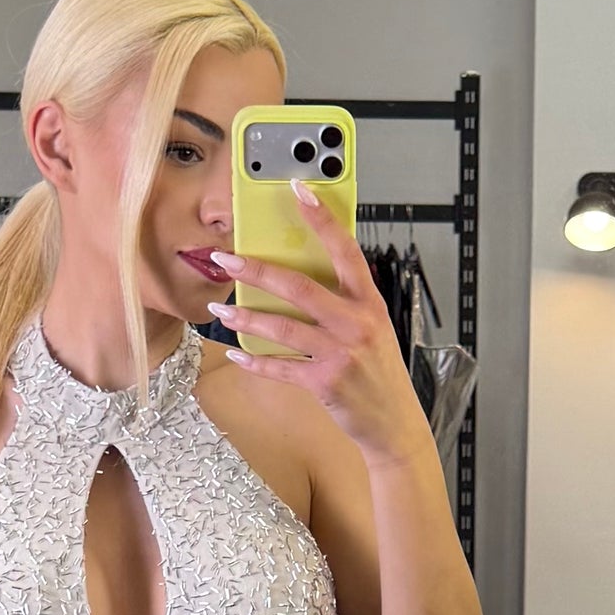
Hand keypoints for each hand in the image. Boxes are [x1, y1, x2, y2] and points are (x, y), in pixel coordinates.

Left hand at [208, 184, 430, 466]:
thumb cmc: (380, 375)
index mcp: (369, 302)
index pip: (345, 250)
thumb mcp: (374, 329)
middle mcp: (356, 323)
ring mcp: (340, 353)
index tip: (299, 190)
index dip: (322, 219)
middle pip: (299, 286)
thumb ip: (346, 304)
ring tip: (220, 309)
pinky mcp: (325, 382)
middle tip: (226, 259)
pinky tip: (235, 354)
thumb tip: (305, 279)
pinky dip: (256, 362)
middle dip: (257, 270)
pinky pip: (281, 368)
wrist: (394, 424)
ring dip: (246, 318)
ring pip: (283, 327)